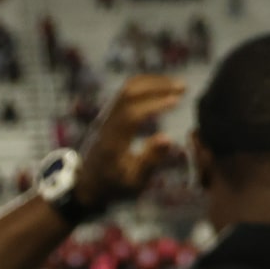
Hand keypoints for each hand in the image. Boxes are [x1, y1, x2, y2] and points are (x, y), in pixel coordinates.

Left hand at [73, 75, 186, 208]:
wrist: (86, 183)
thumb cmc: (114, 185)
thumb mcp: (134, 182)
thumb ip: (150, 161)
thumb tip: (169, 138)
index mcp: (114, 141)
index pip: (133, 113)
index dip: (155, 103)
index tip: (178, 100)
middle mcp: (108, 124)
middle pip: (128, 93)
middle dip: (156, 85)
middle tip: (183, 86)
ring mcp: (107, 117)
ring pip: (127, 89)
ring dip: (153, 83)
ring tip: (177, 84)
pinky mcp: (110, 116)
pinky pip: (126, 93)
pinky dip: (146, 86)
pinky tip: (162, 88)